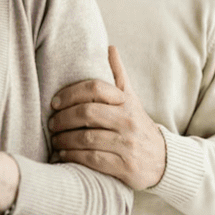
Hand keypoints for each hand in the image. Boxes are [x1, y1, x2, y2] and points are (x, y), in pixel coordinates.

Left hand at [49, 46, 165, 189]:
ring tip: (54, 140)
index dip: (71, 93)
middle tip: (51, 123)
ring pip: (86, 138)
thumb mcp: (131, 99)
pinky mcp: (124, 167)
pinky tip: (64, 154)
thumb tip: (110, 47)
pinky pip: (92, 160)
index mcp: (126, 103)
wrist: (163, 159)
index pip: (95, 89)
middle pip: (87, 114)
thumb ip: (119, 75)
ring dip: (64, 139)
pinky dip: (73, 156)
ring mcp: (127, 145)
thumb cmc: (138, 125)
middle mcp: (128, 121)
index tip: (54, 102)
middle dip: (63, 118)